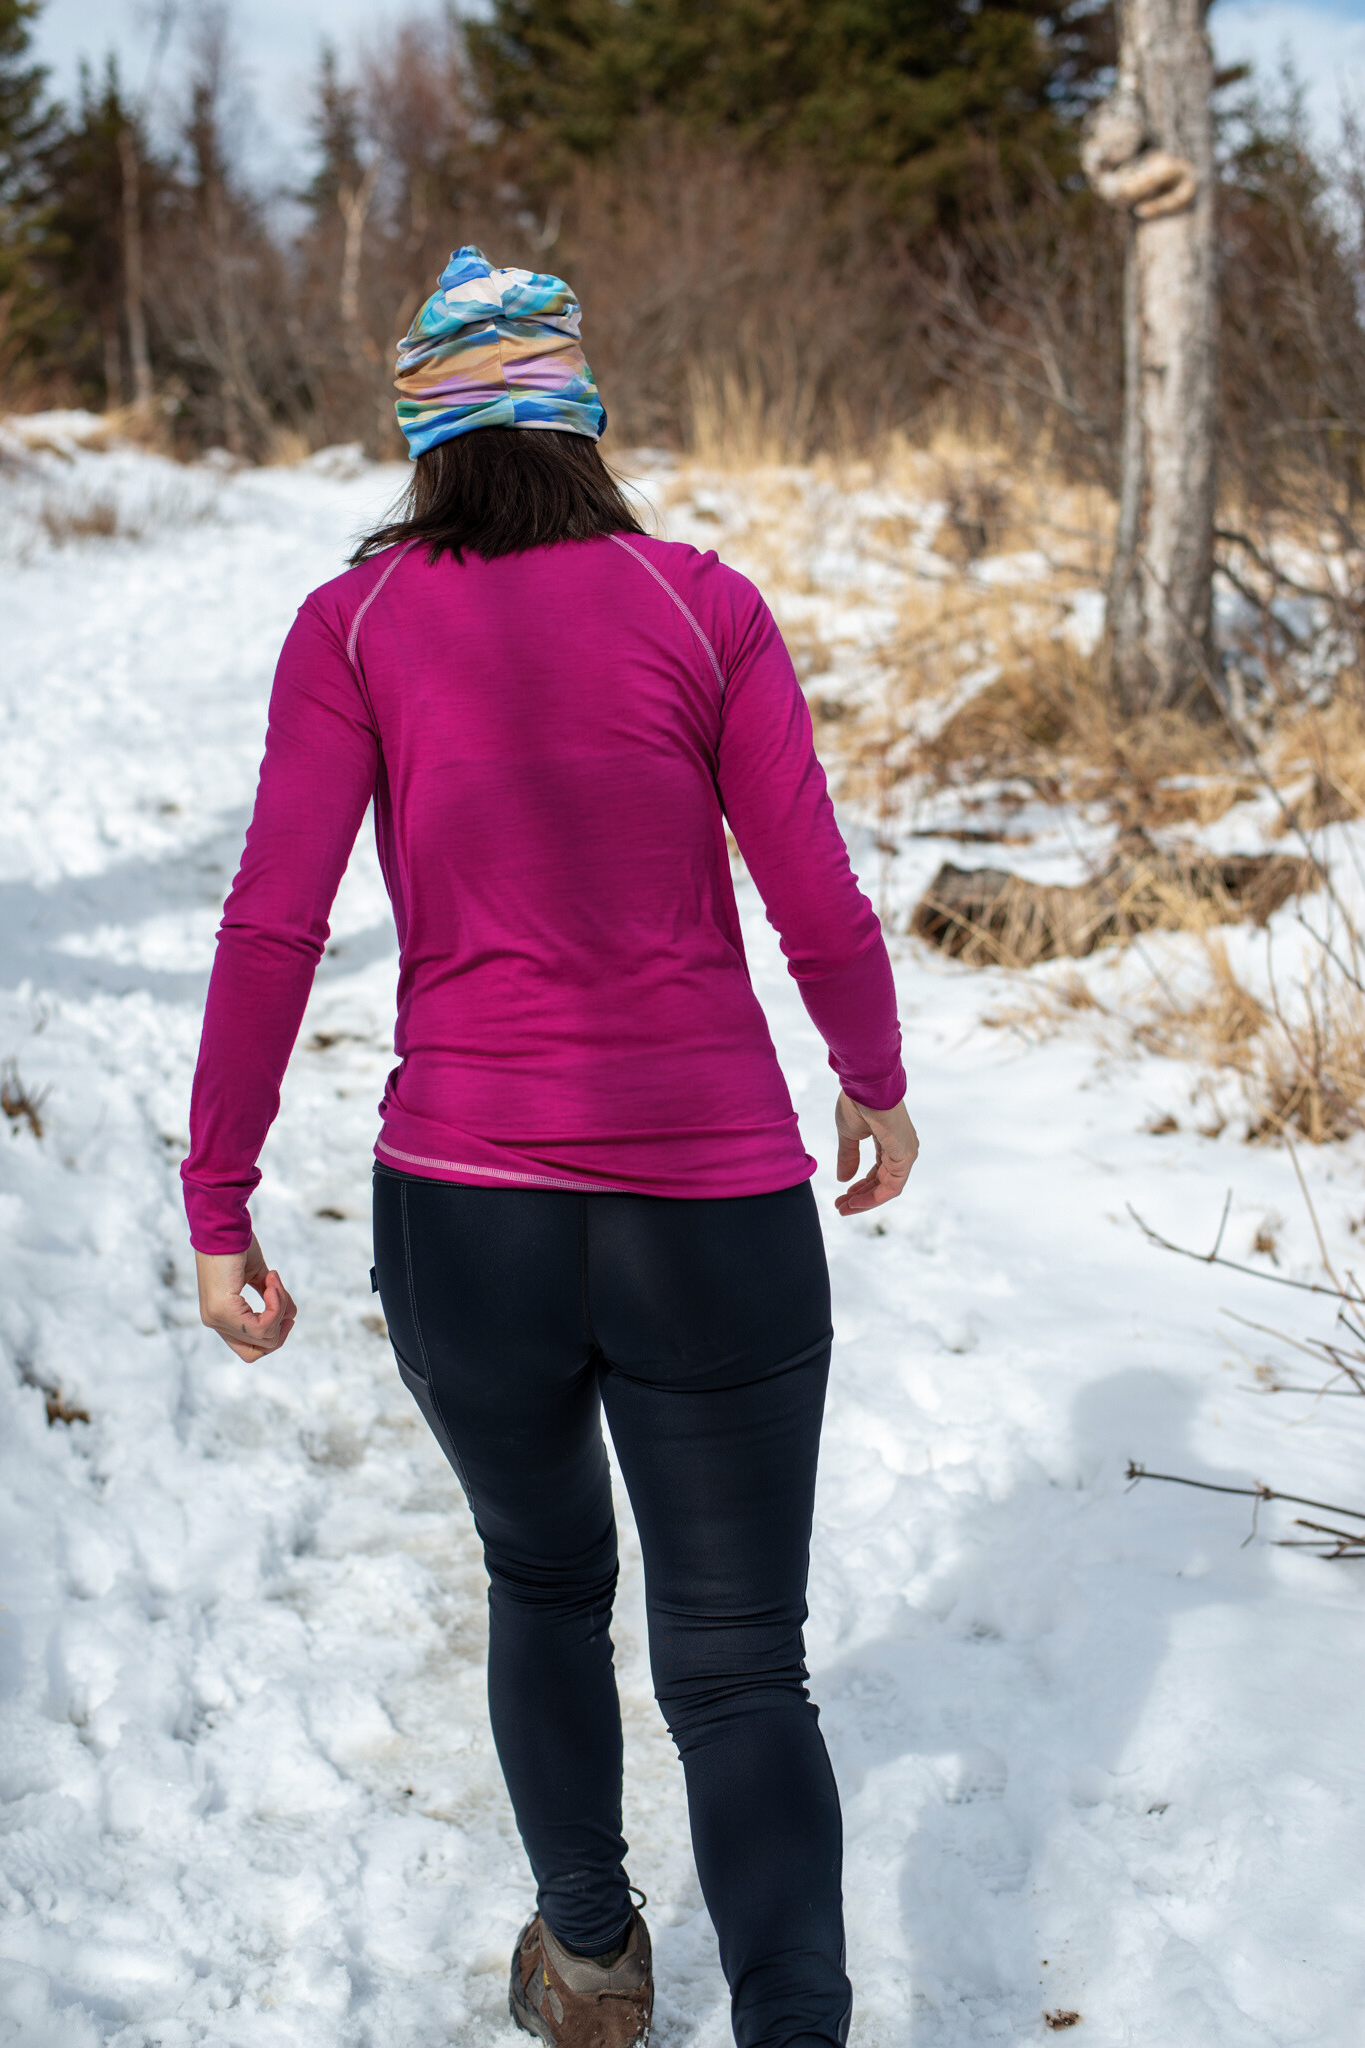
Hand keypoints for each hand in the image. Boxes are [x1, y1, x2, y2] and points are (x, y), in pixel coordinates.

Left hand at [195, 1234, 296, 1359]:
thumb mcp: (258, 1276)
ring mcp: (217, 1318)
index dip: (273, 1334)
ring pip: (265, 1338)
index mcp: (220, 1316)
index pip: (249, 1349)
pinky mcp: (223, 1310)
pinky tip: (271, 1279)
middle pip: (258, 1351)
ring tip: (273, 1280)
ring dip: (279, 1308)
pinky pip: (262, 1326)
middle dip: (280, 1327)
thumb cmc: (237, 1244)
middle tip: (280, 1295)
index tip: (283, 1306)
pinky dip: (276, 1304)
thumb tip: (291, 1316)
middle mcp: (214, 1321)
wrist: (224, 1224)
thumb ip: (271, 1298)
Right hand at [834, 1091, 918, 1216]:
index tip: (842, 1195)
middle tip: (840, 1207)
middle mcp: (901, 1149)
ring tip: (844, 1208)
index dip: (860, 1186)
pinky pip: (892, 1186)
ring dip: (865, 1201)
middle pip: (882, 1182)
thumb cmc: (857, 1102)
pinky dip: (874, 1197)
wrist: (865, 1086)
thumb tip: (843, 1179)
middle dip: (860, 1197)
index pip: (877, 1171)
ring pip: (887, 1188)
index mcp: (890, 1141)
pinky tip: (855, 1201)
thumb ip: (848, 1157)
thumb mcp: (849, 1135)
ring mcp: (905, 1153)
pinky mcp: (905, 1157)